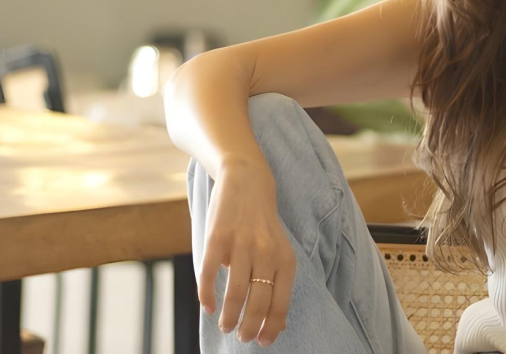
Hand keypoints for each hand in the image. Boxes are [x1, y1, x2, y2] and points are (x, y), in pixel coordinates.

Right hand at [198, 161, 294, 346]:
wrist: (247, 181)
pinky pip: (210, 274)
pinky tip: (207, 306)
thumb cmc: (263, 225)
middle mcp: (267, 253)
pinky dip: (207, 295)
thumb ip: (278, 282)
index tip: (263, 342)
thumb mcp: (279, 250)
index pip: (281, 302)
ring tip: (225, 326)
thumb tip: (278, 323)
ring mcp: (242, 245)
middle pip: (258, 303)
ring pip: (236, 293)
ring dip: (229, 316)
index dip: (272, 326)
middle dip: (249, 327)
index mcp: (285, 258)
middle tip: (242, 337)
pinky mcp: (218, 237)